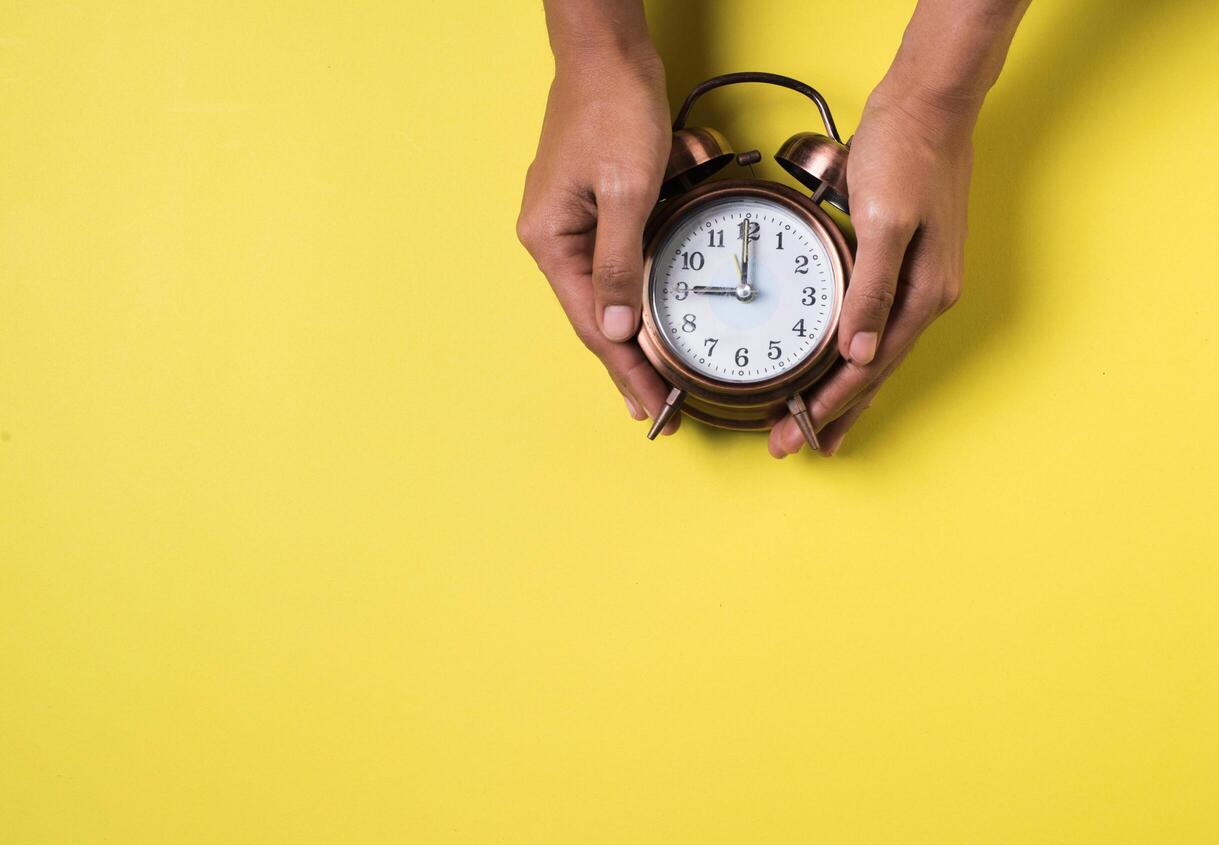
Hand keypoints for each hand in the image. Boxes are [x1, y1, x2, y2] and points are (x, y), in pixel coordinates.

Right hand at [516, 48, 675, 425]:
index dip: (626, 369)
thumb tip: (619, 328)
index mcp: (550, 238)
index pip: (593, 324)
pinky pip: (611, 268)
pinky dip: (632, 299)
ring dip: (631, 339)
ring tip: (655, 381)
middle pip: (594, 318)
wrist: (609, 54)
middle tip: (660, 408)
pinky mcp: (590, 210)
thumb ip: (620, 263)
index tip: (654, 407)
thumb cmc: (614, 109)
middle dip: (628, 366)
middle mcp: (551, 237)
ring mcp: (569, 224)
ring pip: (603, 297)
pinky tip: (647, 323)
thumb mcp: (628, 190)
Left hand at [768, 80, 975, 457]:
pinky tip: (841, 362)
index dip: (830, 406)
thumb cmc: (906, 152)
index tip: (797, 435)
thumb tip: (858, 353)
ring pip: (876, 353)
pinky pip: (878, 324)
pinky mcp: (907, 262)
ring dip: (845, 390)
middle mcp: (928, 296)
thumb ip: (871, 289)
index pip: (868, 368)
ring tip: (818, 423)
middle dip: (834, 413)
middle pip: (874, 372)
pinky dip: (855, 352)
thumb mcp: (884, 219)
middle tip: (793, 445)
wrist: (929, 103)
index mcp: (923, 294)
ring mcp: (921, 281)